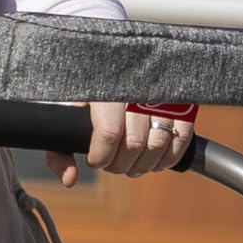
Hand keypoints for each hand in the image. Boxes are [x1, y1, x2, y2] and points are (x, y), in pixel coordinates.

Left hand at [45, 100, 196, 184]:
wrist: (113, 62)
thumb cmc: (86, 94)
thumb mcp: (65, 114)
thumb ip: (60, 149)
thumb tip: (70, 180)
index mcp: (104, 85)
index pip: (108, 133)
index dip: (101, 157)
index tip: (95, 160)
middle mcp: (135, 87)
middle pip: (133, 143)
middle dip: (120, 165)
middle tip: (111, 164)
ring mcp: (161, 94)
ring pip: (157, 144)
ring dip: (143, 166)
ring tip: (130, 165)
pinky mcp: (181, 102)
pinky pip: (180, 139)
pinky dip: (167, 159)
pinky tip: (153, 161)